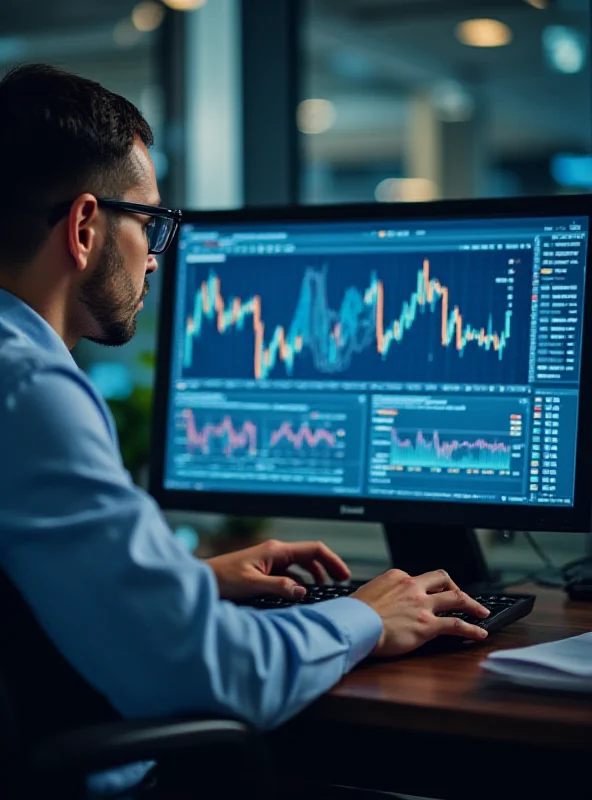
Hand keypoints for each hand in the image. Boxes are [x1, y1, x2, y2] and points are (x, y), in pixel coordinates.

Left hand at [206, 539, 350, 600]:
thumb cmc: (222, 579)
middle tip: (340, 582)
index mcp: (276, 550)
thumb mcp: (252, 584)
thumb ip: (279, 587)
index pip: (314, 549)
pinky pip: (289, 573)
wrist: (202, 580)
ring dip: (314, 574)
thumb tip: (303, 591)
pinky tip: (301, 593)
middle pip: (310, 555)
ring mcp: (270, 561)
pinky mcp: (264, 570)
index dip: (332, 560)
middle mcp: (275, 552)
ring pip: (300, 564)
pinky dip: (299, 582)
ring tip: (324, 589)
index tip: (344, 574)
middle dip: (327, 567)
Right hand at [351, 568, 489, 657]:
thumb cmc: (354, 614)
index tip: (432, 594)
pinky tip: (480, 633)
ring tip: (482, 612)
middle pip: (443, 580)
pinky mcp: (428, 625)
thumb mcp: (367, 593)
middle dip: (455, 588)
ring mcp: (422, 605)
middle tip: (462, 596)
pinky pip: (457, 624)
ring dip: (472, 604)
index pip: (420, 578)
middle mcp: (413, 587)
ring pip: (457, 598)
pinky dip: (472, 629)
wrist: (354, 625)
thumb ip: (381, 595)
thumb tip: (382, 602)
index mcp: (397, 577)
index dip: (428, 587)